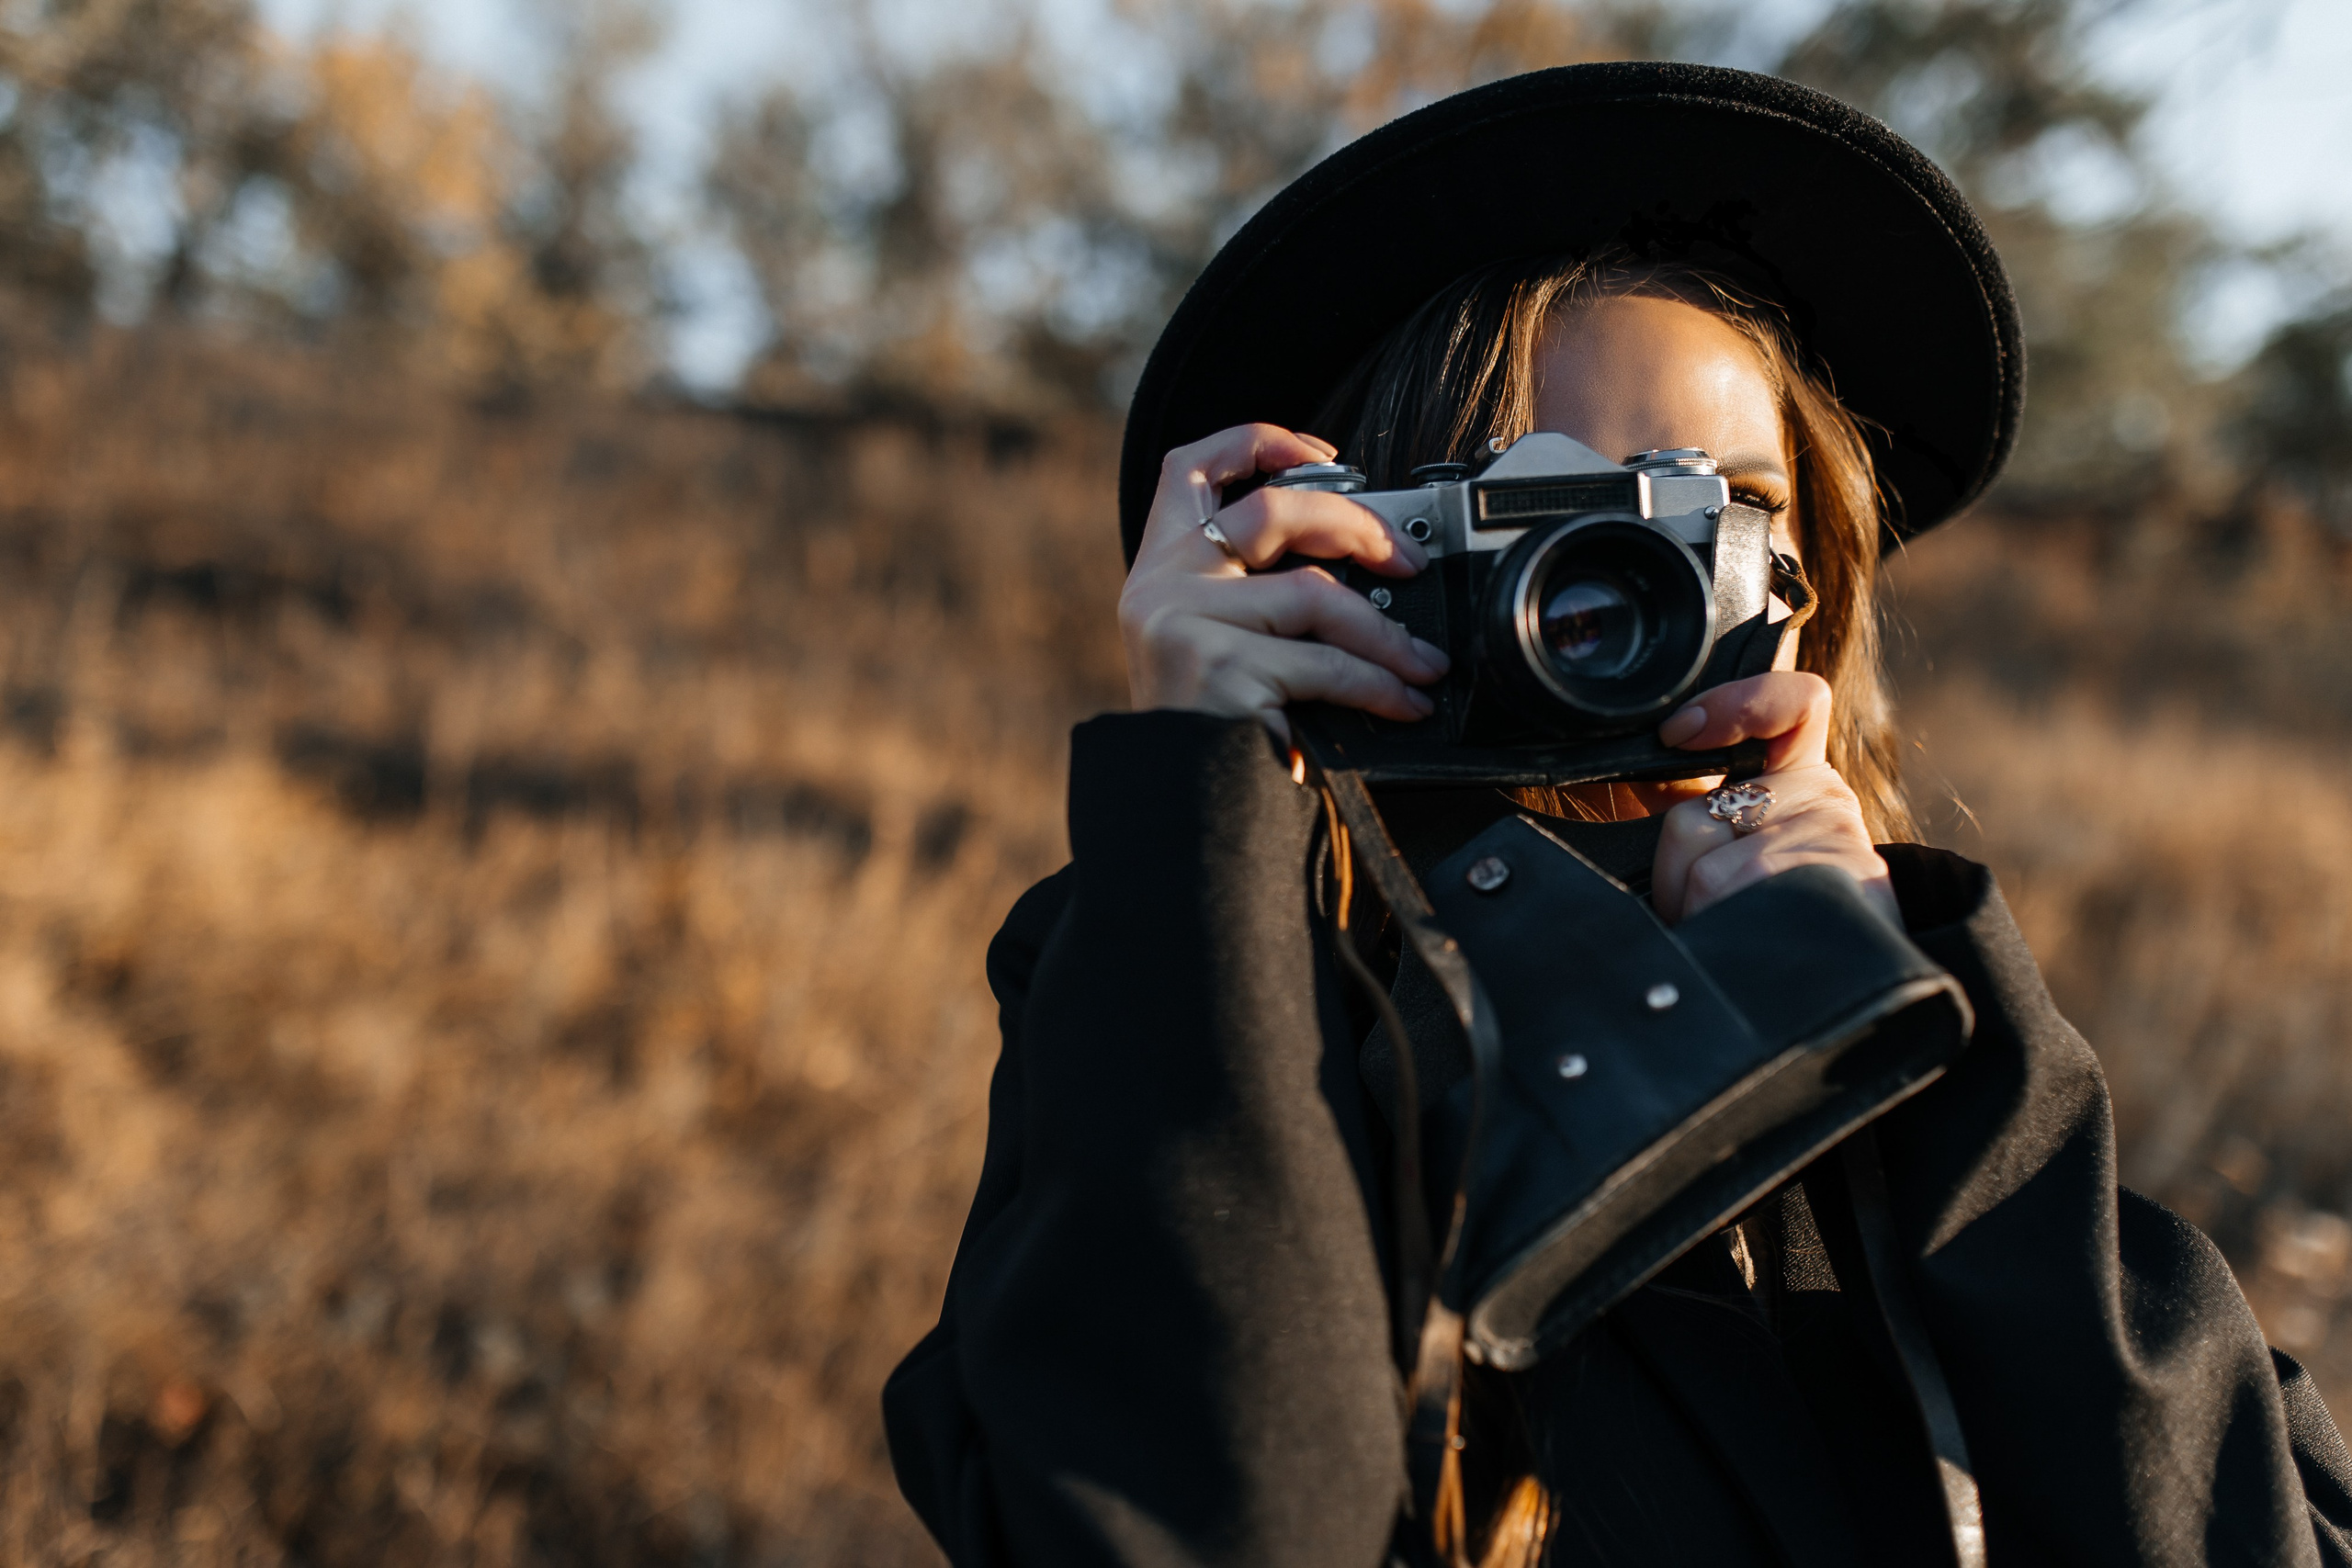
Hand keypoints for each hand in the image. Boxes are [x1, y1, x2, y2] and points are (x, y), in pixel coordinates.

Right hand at [1120, 424, 1448, 742]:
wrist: (1175, 815)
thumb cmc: (1207, 733)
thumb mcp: (1211, 645)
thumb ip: (1252, 595)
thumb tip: (1359, 569)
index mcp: (1157, 568)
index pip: (1192, 466)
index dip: (1259, 441)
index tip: (1323, 455)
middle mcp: (1159, 585)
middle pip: (1273, 510)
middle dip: (1358, 528)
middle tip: (1407, 565)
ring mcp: (1182, 624)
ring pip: (1313, 594)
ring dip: (1386, 634)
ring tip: (1424, 665)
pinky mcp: (1216, 671)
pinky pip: (1325, 665)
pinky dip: (1379, 684)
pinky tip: (1404, 702)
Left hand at [1650, 672, 1897, 926]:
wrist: (1844, 1002)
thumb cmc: (1765, 927)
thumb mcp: (1724, 855)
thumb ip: (1694, 806)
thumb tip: (1630, 774)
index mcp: (1797, 781)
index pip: (1793, 703)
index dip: (1737, 702)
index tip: (1679, 733)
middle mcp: (1828, 800)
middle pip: (1696, 817)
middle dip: (1676, 879)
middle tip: (1708, 913)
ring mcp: (1841, 841)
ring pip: (1708, 869)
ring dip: (1698, 916)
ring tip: (1736, 935)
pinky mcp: (1849, 883)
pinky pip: (1738, 894)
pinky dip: (1721, 930)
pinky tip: (1751, 945)